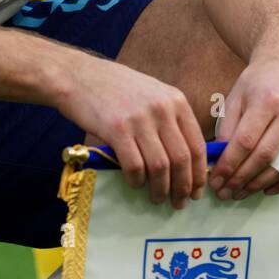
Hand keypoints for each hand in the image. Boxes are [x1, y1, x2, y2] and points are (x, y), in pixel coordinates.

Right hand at [59, 55, 206, 209]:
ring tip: (158, 199)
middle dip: (183, 187)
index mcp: (176, 101)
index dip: (199, 173)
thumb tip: (185, 158)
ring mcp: (140, 119)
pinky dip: (137, 181)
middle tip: (180, 202)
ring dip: (161, 189)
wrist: (80, 76)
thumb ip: (170, 119)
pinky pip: (135, 166)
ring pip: (161, 167)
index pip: (197, 145)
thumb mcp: (153, 94)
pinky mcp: (117, 130)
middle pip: (182, 159)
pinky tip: (135, 184)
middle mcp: (162, 109)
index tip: (197, 190)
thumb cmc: (116, 87)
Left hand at [209, 55, 278, 198]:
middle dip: (240, 179)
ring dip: (259, 186)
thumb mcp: (235, 97)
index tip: (215, 180)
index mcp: (267, 100)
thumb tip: (218, 163)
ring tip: (240, 193)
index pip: (245, 142)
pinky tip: (267, 189)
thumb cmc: (258, 83)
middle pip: (264, 157)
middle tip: (224, 192)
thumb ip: (226, 129)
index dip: (228, 166)